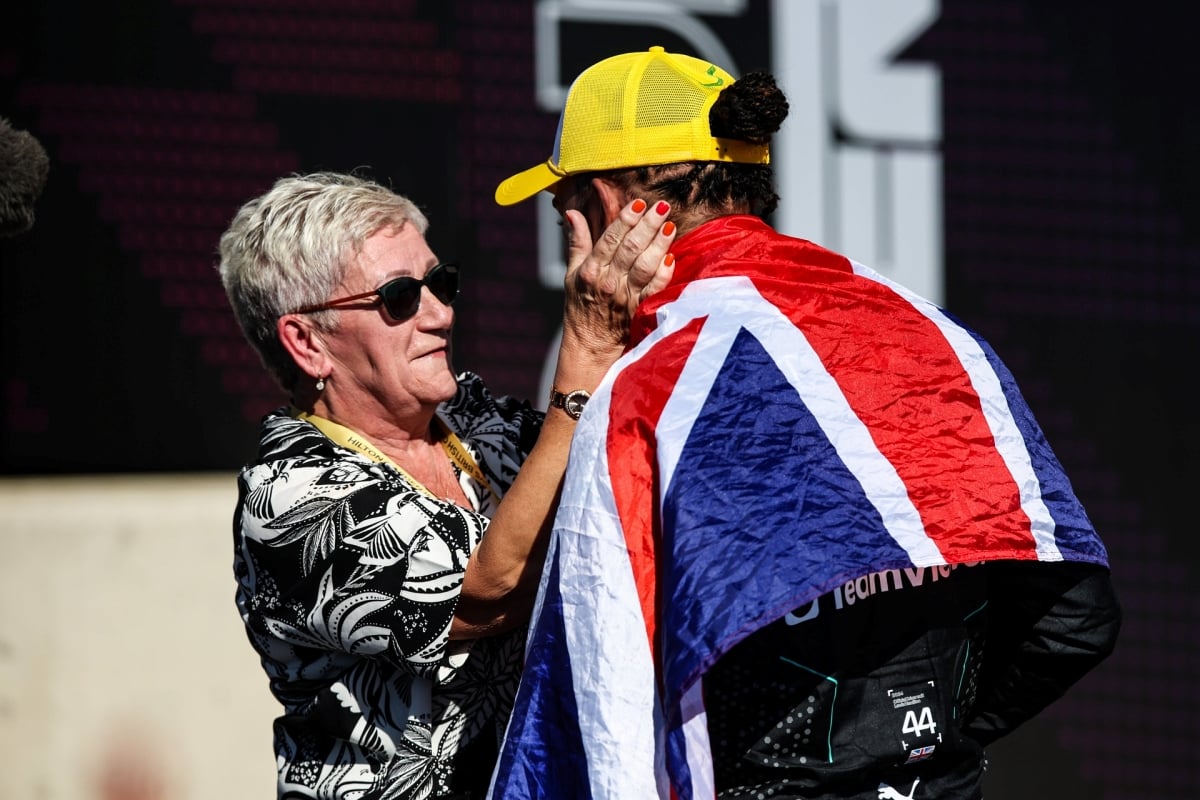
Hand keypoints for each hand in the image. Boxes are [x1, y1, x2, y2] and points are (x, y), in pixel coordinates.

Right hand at [561, 198, 675, 357]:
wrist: (590, 346)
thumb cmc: (581, 307)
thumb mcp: (572, 274)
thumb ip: (577, 242)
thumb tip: (573, 213)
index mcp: (591, 270)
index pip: (610, 239)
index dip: (626, 219)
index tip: (639, 202)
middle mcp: (608, 282)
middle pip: (631, 248)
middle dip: (648, 225)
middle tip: (662, 206)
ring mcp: (625, 297)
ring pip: (645, 266)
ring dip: (659, 244)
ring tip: (669, 225)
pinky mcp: (639, 310)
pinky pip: (655, 289)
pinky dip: (663, 273)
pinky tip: (671, 256)